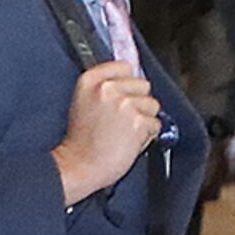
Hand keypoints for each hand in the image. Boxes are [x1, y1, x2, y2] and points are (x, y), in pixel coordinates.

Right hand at [52, 59, 161, 205]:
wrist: (79, 166)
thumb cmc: (81, 142)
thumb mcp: (84, 103)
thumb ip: (105, 88)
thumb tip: (132, 81)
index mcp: (90, 80)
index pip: (125, 67)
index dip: (128, 84)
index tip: (123, 96)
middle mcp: (107, 88)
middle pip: (143, 85)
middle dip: (138, 103)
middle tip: (121, 120)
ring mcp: (124, 104)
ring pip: (152, 105)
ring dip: (144, 120)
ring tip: (124, 133)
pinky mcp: (137, 122)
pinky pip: (155, 125)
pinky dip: (146, 136)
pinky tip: (129, 142)